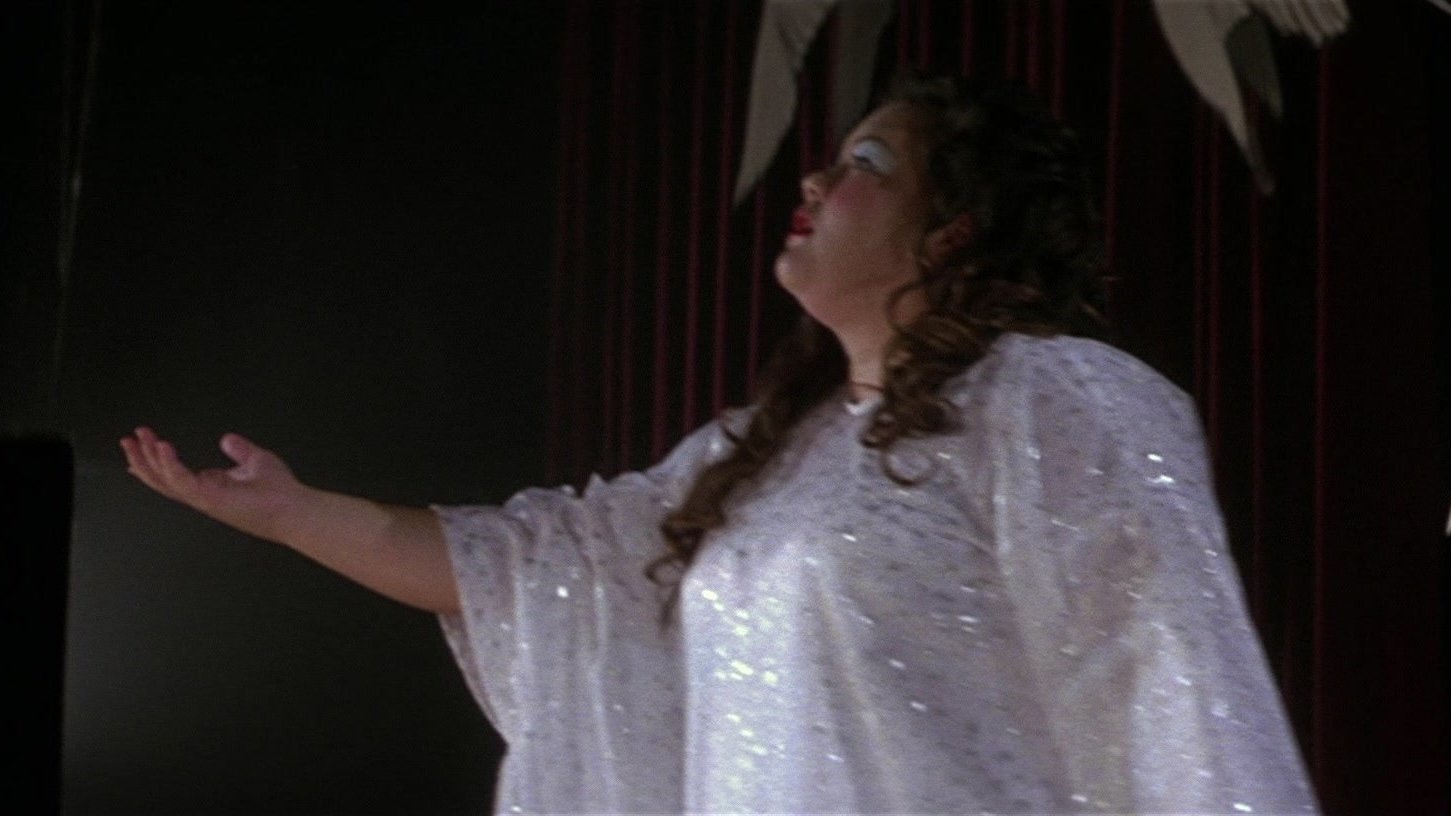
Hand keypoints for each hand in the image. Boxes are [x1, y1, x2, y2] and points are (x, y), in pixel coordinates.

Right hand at [120, 428, 303, 542]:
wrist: (295, 508)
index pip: (175, 476)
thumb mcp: (256, 460)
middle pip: (162, 480)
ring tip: (137, 438)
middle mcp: (203, 495)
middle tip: (127, 439)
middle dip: (142, 460)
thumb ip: (239, 450)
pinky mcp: (210, 499)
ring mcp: (204, 499)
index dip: (155, 463)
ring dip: (148, 459)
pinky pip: (182, 481)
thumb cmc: (280, 491)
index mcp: (211, 487)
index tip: (139, 447)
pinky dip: (170, 464)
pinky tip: (162, 446)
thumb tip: (227, 439)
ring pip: (165, 481)